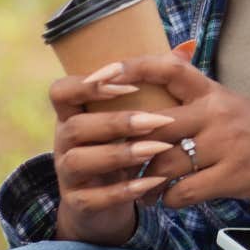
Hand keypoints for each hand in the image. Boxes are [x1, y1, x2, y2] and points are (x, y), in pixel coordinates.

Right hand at [48, 40, 197, 243]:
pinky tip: (152, 183)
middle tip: (157, 120)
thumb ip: (153, 84)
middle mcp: (63, 142)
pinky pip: (93, 198)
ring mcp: (67, 174)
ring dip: (120, 154)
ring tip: (157, 148)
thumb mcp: (133, 116)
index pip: (61, 91)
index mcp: (74, 113)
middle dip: (116, 121)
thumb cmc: (124, 146)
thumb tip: (188, 46)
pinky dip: (124, 191)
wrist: (108, 201)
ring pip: (80, 161)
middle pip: (75, 126)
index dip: (86, 85)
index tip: (126, 83)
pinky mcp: (79, 203)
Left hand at [104, 52, 249, 209]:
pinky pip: (184, 191)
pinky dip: (169, 201)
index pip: (167, 69)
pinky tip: (168, 202)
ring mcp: (225, 145)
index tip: (99, 76)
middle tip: (106, 156)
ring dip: (144, 182)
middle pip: (153, 123)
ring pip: (163, 163)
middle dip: (125, 142)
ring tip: (139, 190)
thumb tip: (155, 91)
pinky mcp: (234, 176)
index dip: (130, 69)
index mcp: (213, 92)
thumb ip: (194, 98)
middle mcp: (217, 113)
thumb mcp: (231, 105)